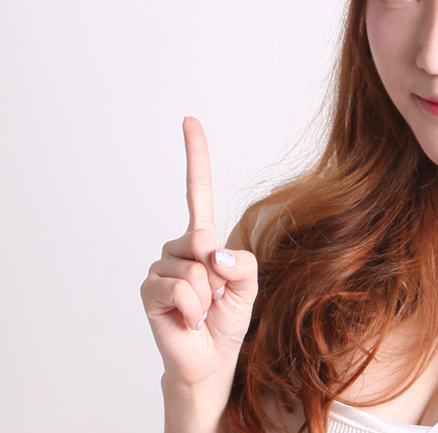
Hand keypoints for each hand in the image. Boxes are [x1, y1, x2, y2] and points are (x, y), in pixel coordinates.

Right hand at [140, 117, 257, 392]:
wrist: (210, 357)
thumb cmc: (228, 317)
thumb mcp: (248, 284)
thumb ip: (241, 263)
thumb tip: (212, 254)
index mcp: (205, 237)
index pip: (198, 189)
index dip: (195, 154)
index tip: (189, 119)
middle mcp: (180, 246)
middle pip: (204, 238)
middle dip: (217, 270)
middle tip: (214, 294)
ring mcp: (161, 267)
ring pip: (193, 268)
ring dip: (205, 295)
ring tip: (201, 308)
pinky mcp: (150, 290)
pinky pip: (179, 288)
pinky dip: (191, 307)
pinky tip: (188, 318)